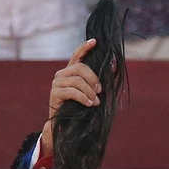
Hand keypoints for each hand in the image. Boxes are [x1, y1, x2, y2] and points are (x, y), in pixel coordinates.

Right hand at [42, 37, 101, 155]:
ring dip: (90, 92)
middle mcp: (62, 74)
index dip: (85, 47)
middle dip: (93, 79)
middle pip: (80, 67)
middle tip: (100, 91)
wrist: (66, 126)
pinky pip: (72, 91)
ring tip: (95, 102)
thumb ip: (101, 79)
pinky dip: (83, 98)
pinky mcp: (54, 93)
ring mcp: (56, 83)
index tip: (95, 41)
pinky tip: (89, 105)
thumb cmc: (81, 108)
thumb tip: (114, 64)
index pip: (77, 55)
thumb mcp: (93, 92)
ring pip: (77, 80)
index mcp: (71, 71)